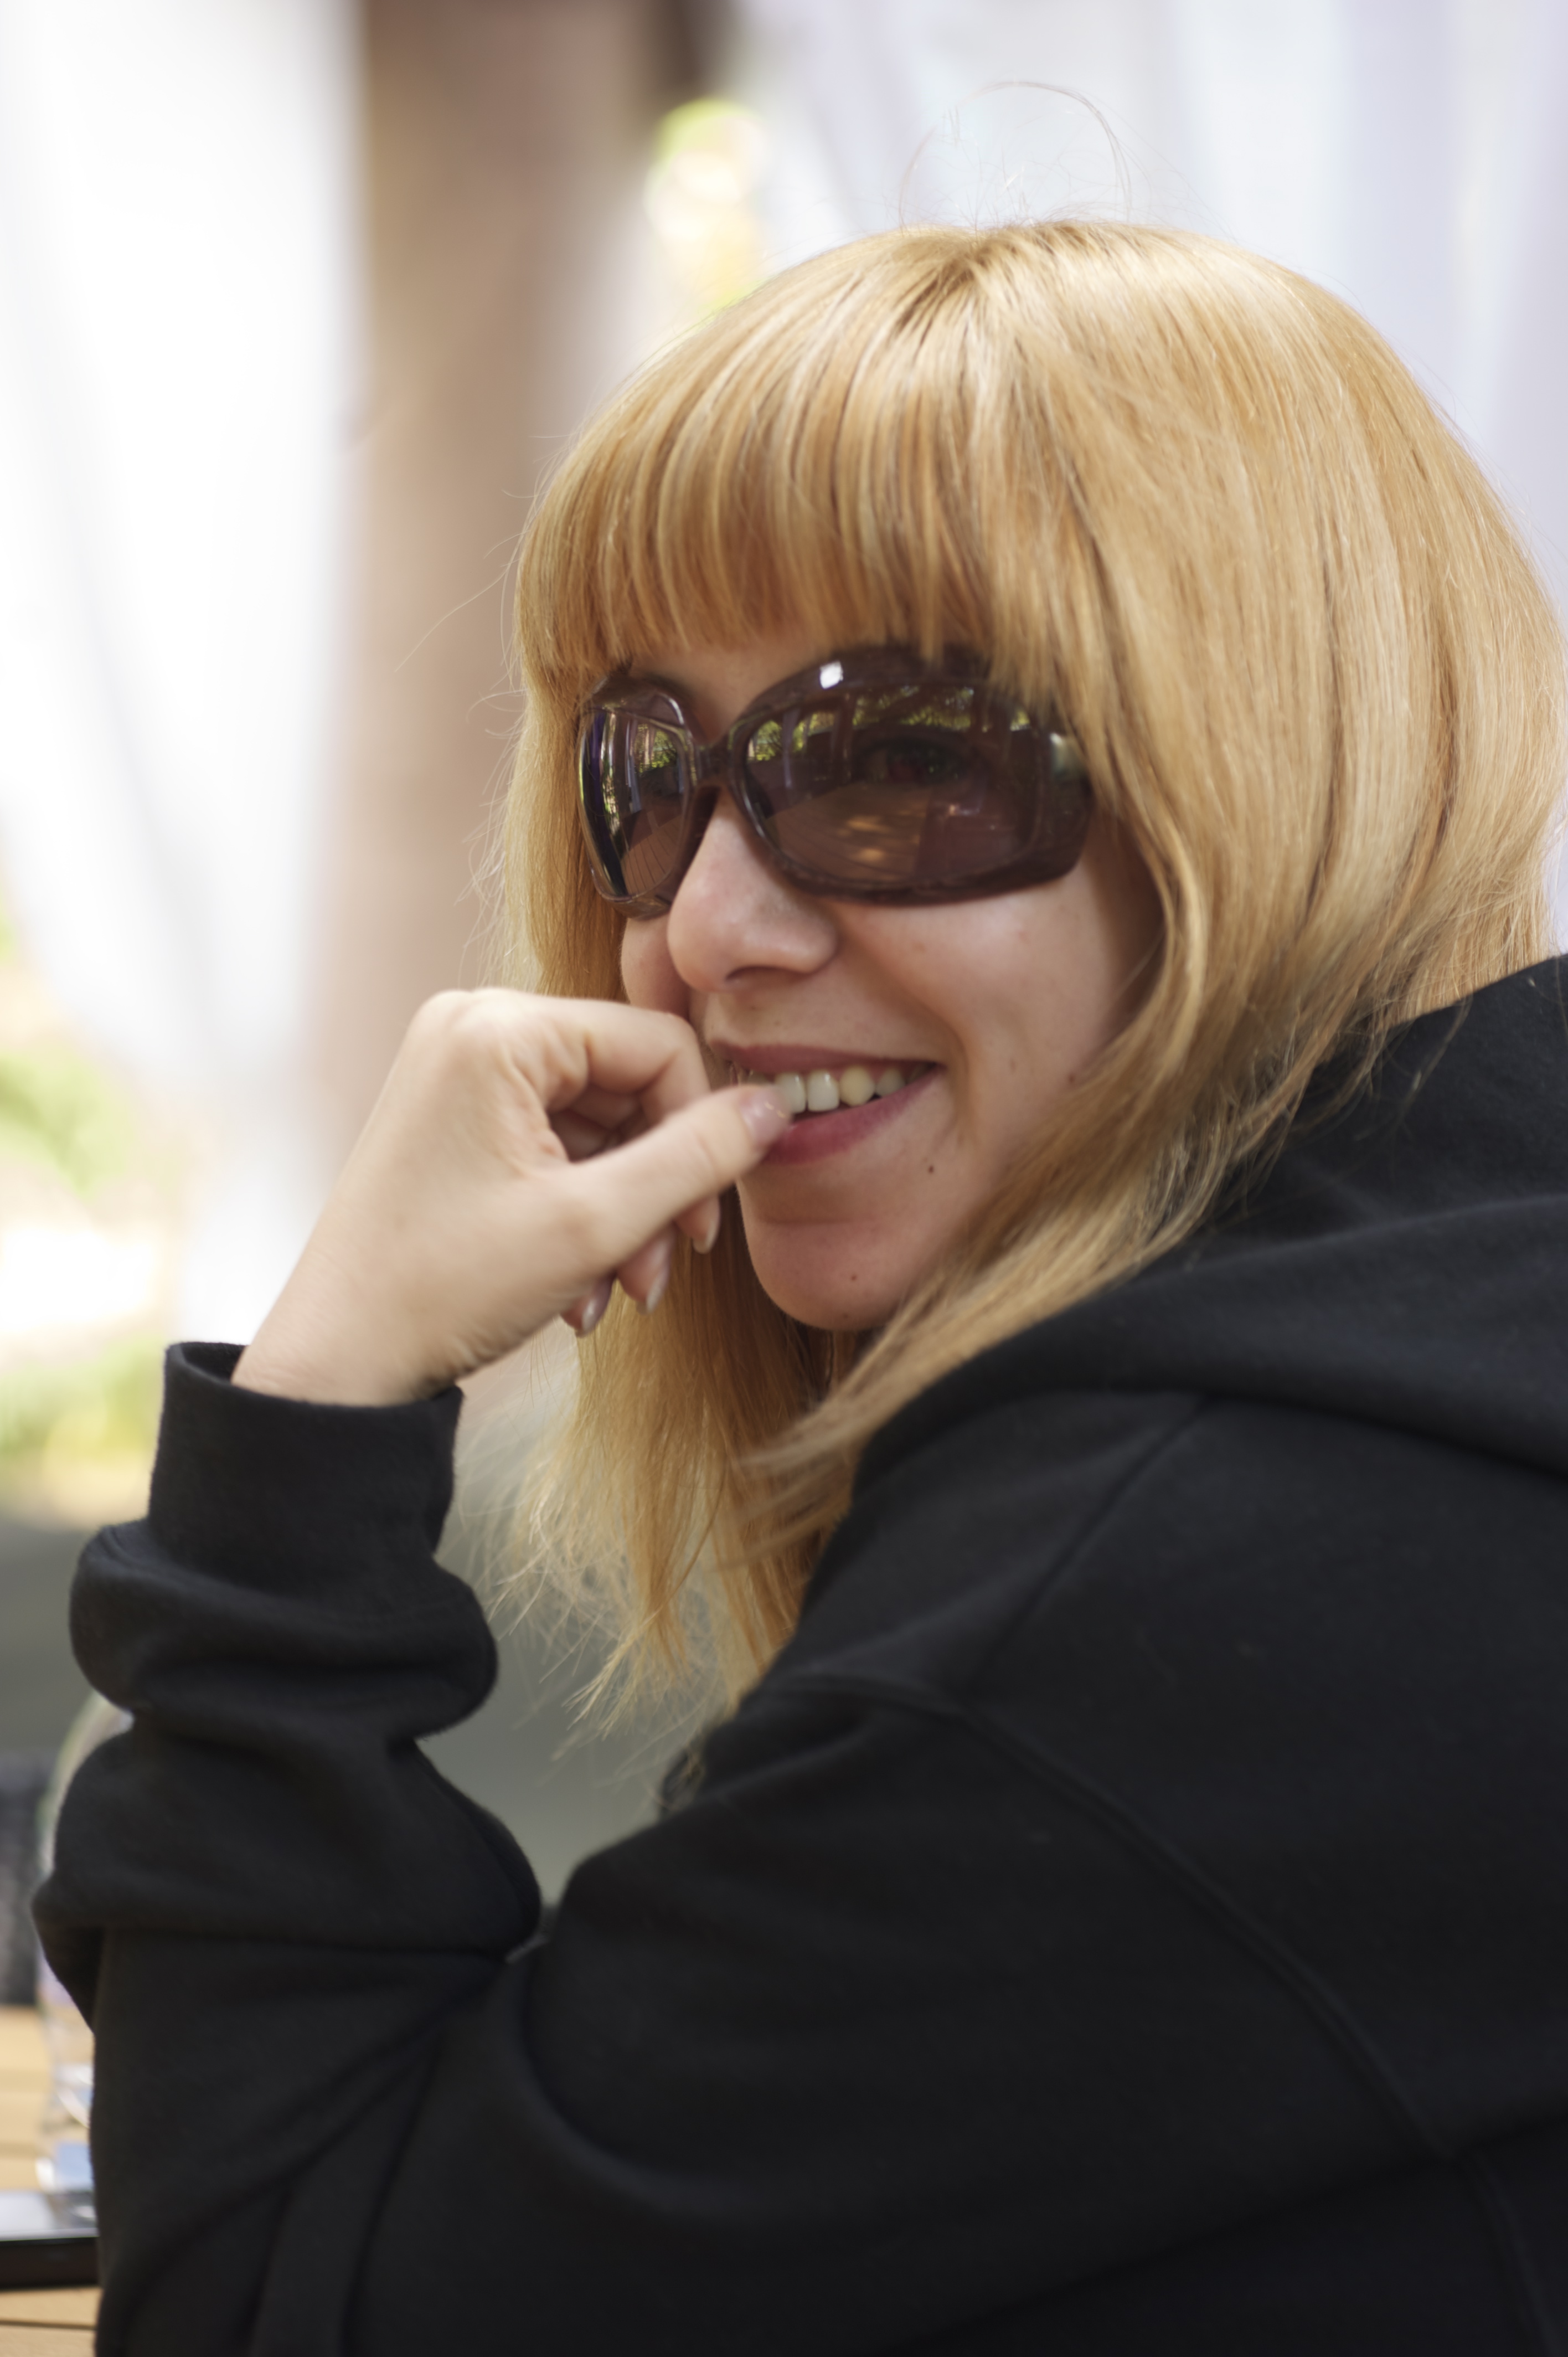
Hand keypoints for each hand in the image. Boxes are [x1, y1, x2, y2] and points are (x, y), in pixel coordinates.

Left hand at [233, 991, 790, 1405]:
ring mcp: (457, 1069)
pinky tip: (573, 1286)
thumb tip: (774, 1108)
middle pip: (628, 1086)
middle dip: (652, 1190)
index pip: (657, 1046)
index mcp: (497, 1027)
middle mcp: (472, 1025)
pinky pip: (552, 1143)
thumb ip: (697, 1157)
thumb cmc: (444, 1288)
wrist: (338, 1361)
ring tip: (607, 1295)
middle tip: (653, 1276)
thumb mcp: (593, 1225)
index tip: (702, 1228)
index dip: (701, 1132)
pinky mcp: (453, 1113)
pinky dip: (577, 1212)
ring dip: (619, 1215)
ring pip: (597, 1125)